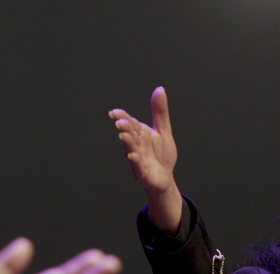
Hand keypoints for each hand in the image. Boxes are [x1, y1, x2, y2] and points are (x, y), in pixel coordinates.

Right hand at [109, 87, 181, 232]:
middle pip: (129, 134)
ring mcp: (137, 158)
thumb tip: (159, 89)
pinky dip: (135, 160)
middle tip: (120, 122)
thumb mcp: (163, 130)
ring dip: (127, 142)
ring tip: (124, 135)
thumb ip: (160, 112)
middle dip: (124, 128)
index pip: (130, 122)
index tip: (115, 112)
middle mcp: (136, 144)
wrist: (165, 177)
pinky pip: (138, 165)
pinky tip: (133, 155)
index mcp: (140, 133)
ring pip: (130, 148)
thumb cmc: (161, 154)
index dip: (122, 117)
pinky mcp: (142, 171)